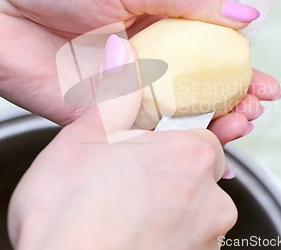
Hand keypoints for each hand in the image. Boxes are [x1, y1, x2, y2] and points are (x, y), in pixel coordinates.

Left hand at [0, 0, 280, 142]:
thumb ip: (189, 0)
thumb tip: (247, 17)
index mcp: (154, 24)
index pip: (210, 52)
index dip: (242, 70)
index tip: (269, 86)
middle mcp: (142, 59)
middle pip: (198, 90)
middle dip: (232, 103)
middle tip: (252, 111)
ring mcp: (120, 90)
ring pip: (173, 117)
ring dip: (208, 127)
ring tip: (236, 128)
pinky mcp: (94, 118)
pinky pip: (137, 139)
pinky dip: (167, 151)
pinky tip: (197, 156)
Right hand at [8, 56, 236, 248]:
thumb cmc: (68, 214)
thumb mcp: (85, 135)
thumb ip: (115, 92)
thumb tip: (122, 50)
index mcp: (192, 155)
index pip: (202, 133)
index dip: (171, 138)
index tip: (150, 148)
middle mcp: (212, 200)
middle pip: (197, 173)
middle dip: (167, 174)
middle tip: (126, 182)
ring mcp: (207, 240)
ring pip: (192, 211)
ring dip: (167, 208)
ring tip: (122, 213)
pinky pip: (186, 241)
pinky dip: (165, 238)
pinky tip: (130, 237)